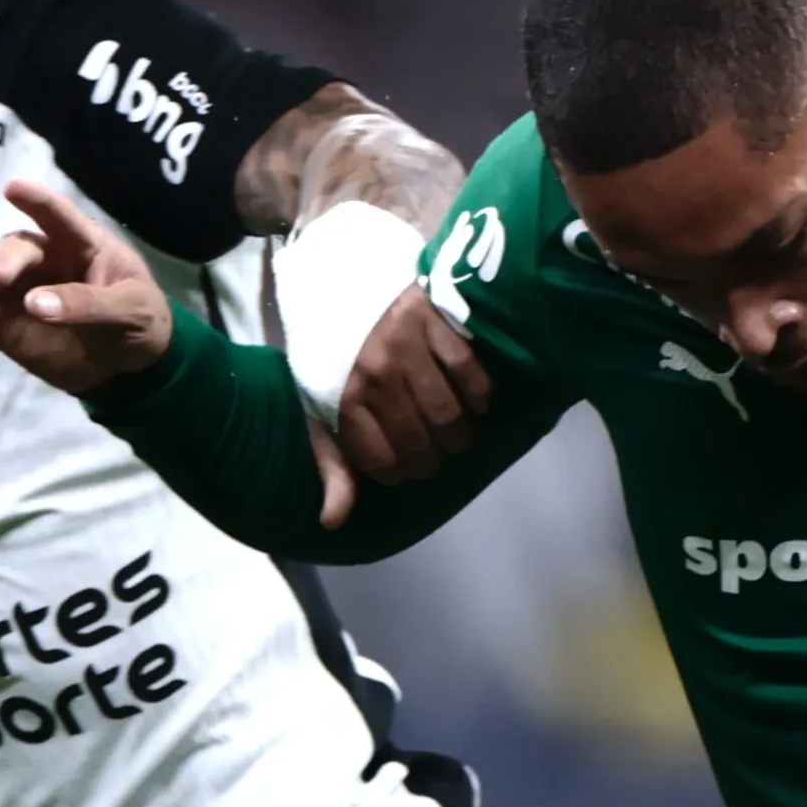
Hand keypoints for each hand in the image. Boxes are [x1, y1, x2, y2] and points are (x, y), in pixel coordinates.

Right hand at [0, 179, 173, 394]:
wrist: (132, 365)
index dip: (37, 201)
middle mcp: (40, 261)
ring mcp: (16, 294)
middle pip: (9, 252)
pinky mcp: (4, 328)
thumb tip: (34, 304)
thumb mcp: (130, 309)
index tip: (13, 188)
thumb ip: (88, 303)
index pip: (57, 216)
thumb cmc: (139, 319)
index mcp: (79, 243)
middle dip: (0, 265)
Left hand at [336, 286, 490, 484]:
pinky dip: (480, 395)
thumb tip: (331, 522)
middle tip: (438, 456)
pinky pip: (470, 374)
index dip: (396, 472)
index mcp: (345, 393)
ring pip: (447, 412)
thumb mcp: (327, 410)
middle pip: (416, 440)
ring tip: (459, 437)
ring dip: (459, 435)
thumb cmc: (346, 360)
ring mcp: (409, 344)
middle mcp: (374, 370)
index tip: (404, 470)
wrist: (360, 284)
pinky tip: (476, 403)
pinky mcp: (438, 321)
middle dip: (431, 459)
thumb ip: (335, 465)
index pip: (376, 458)